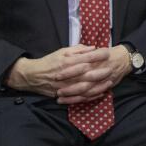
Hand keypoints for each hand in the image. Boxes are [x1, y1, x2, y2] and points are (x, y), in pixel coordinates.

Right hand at [4, 45, 127, 99]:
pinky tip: (100, 93)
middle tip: (112, 68)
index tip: (108, 52)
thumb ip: (77, 50)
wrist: (33, 76)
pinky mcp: (64, 95)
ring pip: (85, 87)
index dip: (98, 55)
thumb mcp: (62, 51)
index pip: (85, 57)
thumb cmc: (49, 62)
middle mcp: (67, 74)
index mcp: (67, 61)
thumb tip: (92, 47)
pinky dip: (91, 96)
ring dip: (98, 85)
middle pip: (87, 73)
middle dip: (101, 71)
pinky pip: (80, 97)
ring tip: (109, 82)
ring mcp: (66, 86)